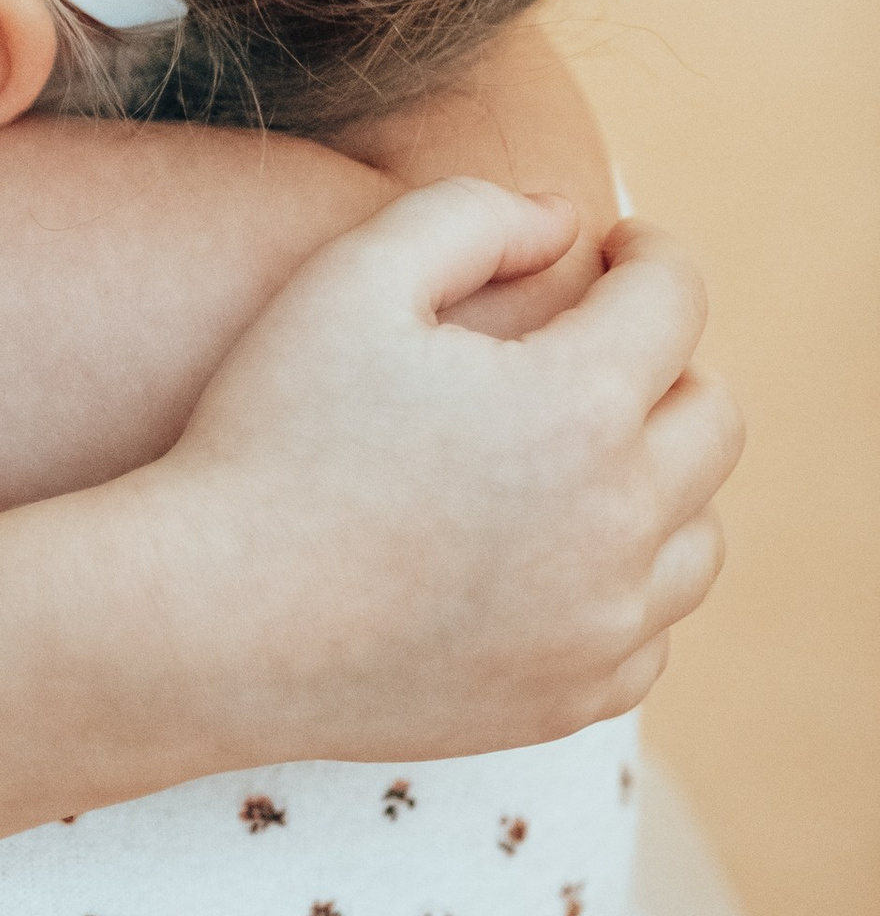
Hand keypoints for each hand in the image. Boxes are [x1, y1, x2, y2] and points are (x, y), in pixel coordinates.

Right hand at [149, 180, 738, 763]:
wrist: (204, 622)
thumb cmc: (263, 436)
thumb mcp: (347, 280)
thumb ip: (471, 215)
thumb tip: (569, 221)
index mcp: (577, 405)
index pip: (675, 300)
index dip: (647, 255)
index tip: (612, 250)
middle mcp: (617, 522)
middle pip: (710, 418)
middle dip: (664, 363)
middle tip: (594, 346)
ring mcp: (601, 625)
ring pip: (697, 535)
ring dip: (658, 479)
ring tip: (579, 456)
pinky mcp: (567, 700)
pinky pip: (649, 633)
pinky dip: (624, 587)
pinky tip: (554, 555)